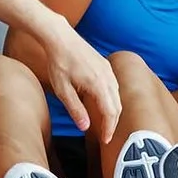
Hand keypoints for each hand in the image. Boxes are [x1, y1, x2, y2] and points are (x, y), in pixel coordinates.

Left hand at [40, 24, 122, 143]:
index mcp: (98, 84)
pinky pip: (114, 87)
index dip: (109, 128)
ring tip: (105, 123)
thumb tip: (85, 127)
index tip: (105, 140)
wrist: (60, 38)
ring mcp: (108, 70)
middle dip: (113, 123)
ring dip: (113, 111)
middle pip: (117, 106)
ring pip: (117, 96)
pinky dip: (112, 100)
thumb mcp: (62, 89)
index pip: (110, 112)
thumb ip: (75, 109)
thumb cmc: (59, 62)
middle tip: (106, 136)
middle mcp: (107, 77)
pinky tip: (104, 104)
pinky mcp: (105, 65)